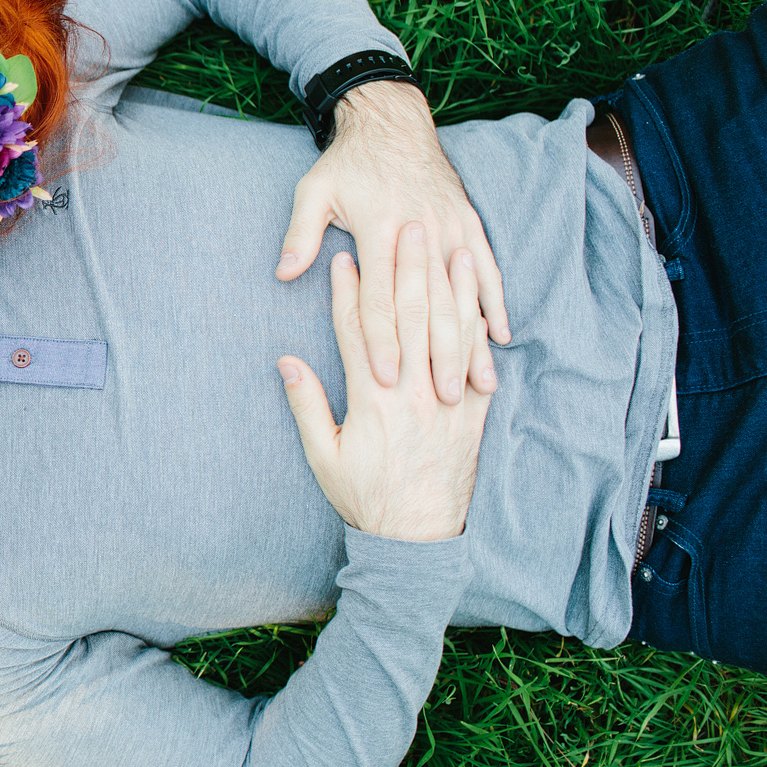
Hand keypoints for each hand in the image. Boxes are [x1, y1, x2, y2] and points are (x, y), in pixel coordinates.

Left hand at [276, 80, 508, 404]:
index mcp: (380, 231)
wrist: (391, 121)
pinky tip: (501, 336)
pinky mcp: (468, 224)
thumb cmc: (347, 162)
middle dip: (433, 356)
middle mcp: (420, 233)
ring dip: (471, 342)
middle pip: (428, 306)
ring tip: (477, 385)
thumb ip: (300, 234)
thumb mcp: (313, 190)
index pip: (381, 299)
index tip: (385, 378)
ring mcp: (450, 228)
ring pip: (462, 295)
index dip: (382, 340)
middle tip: (439, 402)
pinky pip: (487, 269)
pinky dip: (495, 303)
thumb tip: (285, 273)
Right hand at [278, 228, 490, 541]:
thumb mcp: (323, 456)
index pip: (357, 333)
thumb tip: (287, 361)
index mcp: (372, 402)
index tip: (344, 257)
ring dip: (448, 286)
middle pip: (408, 319)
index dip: (348, 293)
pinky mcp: (473, 413)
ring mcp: (447, 401)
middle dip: (404, 270)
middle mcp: (413, 394)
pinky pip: (478, 362)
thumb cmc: (364, 497)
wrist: (419, 538)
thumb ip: (307, 406)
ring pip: (448, 332)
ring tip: (448, 247)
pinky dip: (479, 328)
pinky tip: (478, 299)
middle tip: (404, 228)